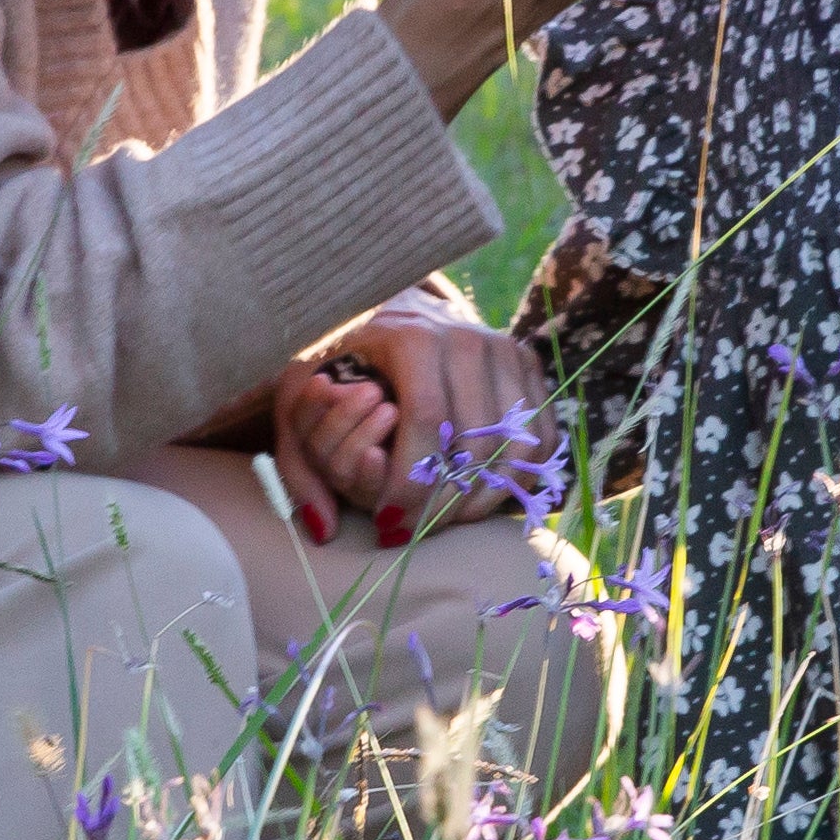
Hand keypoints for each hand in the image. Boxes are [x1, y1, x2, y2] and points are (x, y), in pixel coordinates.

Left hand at [266, 297, 550, 544]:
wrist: (401, 309)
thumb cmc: (346, 360)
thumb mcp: (303, 397)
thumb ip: (300, 462)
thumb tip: (322, 530)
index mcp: (413, 338)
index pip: (427, 420)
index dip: (412, 481)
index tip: (389, 521)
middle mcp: (467, 338)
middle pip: (474, 439)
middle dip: (445, 501)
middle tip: (417, 530)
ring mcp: (505, 349)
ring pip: (514, 445)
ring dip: (483, 498)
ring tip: (447, 519)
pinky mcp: (528, 365)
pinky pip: (539, 438)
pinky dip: (518, 479)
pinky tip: (479, 497)